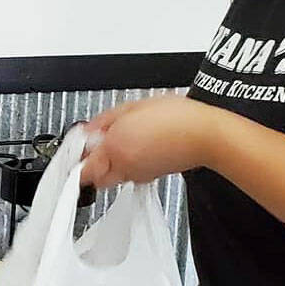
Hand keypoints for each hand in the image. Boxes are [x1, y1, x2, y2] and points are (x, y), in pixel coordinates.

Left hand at [79, 95, 226, 189]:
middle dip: (92, 166)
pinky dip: (129, 166)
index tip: (79, 147)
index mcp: (115, 147)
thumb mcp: (133, 107)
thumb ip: (105, 120)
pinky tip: (139, 149)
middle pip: (95, 178)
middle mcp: (124, 166)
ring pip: (112, 178)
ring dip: (110, 166)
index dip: (78, 156)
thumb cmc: (177, 117)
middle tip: (97, 149)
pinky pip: (131, 175)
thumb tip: (90, 130)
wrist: (206, 135)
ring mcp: (138, 174)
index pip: (83, 167)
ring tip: (122, 145)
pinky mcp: (151, 177)